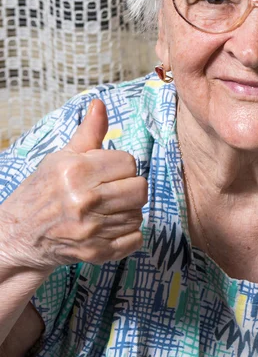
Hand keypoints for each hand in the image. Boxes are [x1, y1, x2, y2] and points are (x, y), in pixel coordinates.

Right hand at [0, 99, 147, 272]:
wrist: (19, 235)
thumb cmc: (43, 191)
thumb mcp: (61, 158)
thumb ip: (88, 133)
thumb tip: (100, 103)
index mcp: (76, 171)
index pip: (129, 162)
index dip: (121, 165)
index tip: (108, 171)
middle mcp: (84, 200)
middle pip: (139, 189)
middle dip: (130, 187)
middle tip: (113, 190)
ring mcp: (90, 229)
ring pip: (138, 214)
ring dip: (129, 210)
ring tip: (108, 208)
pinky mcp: (95, 253)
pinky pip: (135, 239)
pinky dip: (129, 233)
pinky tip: (111, 226)